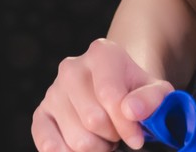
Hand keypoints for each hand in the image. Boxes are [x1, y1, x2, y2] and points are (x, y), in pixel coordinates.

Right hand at [31, 38, 173, 150]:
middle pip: (93, 120)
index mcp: (102, 52)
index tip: (138, 138)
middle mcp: (72, 68)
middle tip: (119, 131)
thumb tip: (132, 110)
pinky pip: (49, 146)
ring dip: (96, 148)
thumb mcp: (155, 91)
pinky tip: (85, 145)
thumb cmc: (136, 92)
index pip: (110, 96)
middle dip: (113, 135)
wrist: (116, 91)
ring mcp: (53, 91)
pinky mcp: (40, 114)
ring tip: (105, 135)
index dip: (126, 125)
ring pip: (75, 140)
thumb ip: (152, 98)